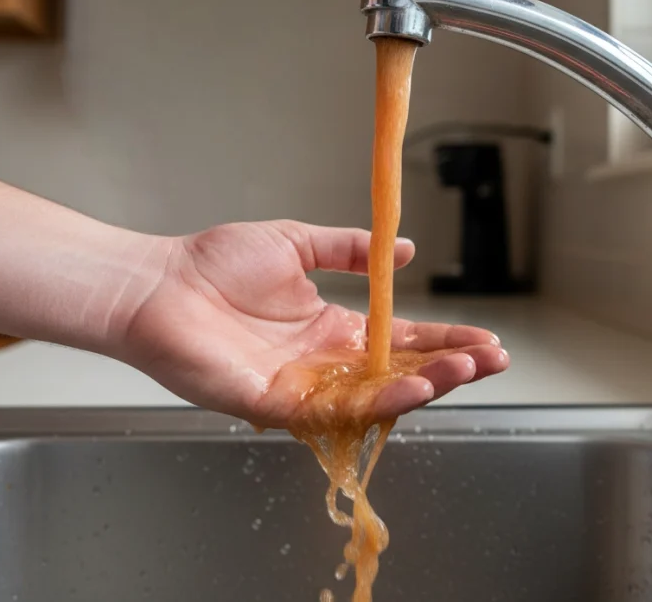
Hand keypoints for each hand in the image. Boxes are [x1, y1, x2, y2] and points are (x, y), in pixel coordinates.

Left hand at [120, 220, 508, 427]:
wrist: (157, 283)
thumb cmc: (213, 263)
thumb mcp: (295, 242)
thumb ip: (349, 249)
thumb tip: (405, 251)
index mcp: (329, 326)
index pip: (399, 339)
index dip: (443, 340)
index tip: (486, 338)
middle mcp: (322, 362)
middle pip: (398, 372)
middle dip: (450, 368)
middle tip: (494, 360)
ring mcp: (302, 386)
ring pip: (375, 396)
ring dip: (425, 385)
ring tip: (468, 369)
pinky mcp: (275, 403)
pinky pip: (334, 409)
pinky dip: (377, 400)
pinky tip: (413, 386)